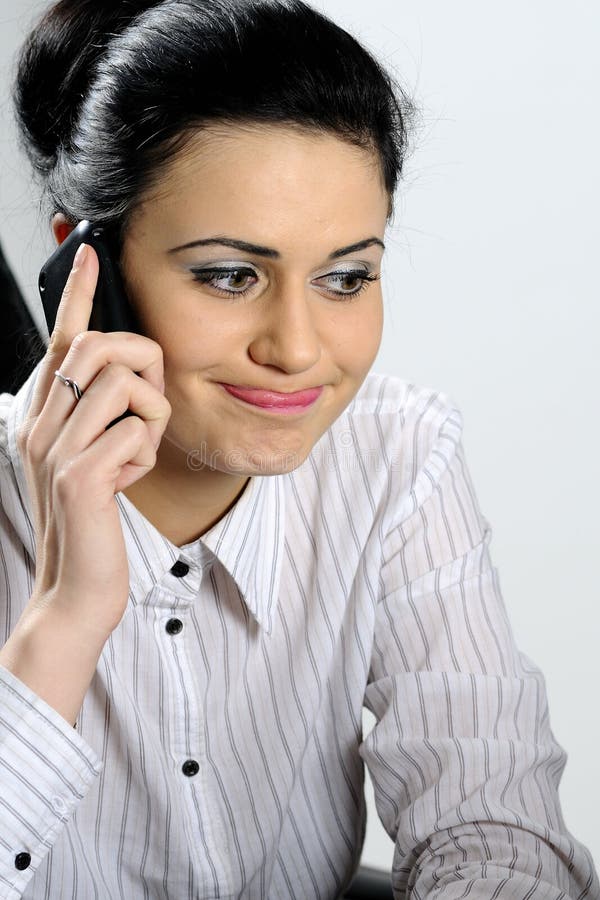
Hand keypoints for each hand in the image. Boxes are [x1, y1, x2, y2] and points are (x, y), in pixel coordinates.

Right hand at [16, 242, 170, 639]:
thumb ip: (105, 414)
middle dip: (143, 363)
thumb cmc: (94, 520)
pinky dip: (147, 452)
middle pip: (99, 346)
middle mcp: (39, 423)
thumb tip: (133, 373)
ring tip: (136, 453)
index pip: (59, 340)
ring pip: (123, 382)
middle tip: (149, 407)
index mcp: (43, 414)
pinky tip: (129, 480)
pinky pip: (137, 430)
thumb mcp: (97, 455)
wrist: (76, 588)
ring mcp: (54, 448)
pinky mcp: (79, 476)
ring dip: (151, 415)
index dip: (78, 294)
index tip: (92, 253)